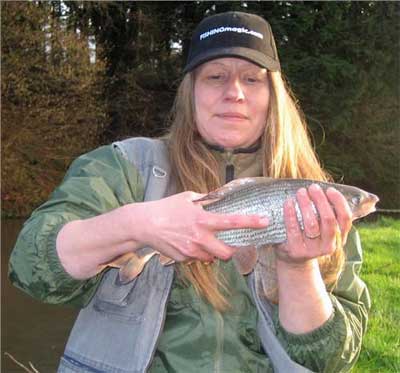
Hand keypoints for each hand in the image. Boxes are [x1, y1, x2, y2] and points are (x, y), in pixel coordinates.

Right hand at [135, 191, 267, 262]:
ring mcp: (191, 251)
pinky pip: (197, 259)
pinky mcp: (183, 259)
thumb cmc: (166, 207)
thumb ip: (206, 199)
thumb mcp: (187, 197)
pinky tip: (188, 243)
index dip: (251, 222)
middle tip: (228, 243)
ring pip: (212, 258)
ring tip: (204, 242)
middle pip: (227, 253)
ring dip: (213, 252)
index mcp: (203, 220)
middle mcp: (200, 238)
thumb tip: (219, 197)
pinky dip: (198, 254)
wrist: (144, 224)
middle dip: (231, 250)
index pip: (232, 222)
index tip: (265, 221)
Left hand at [276, 184, 351, 265]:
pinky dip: (290, 214)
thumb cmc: (309, 237)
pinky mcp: (296, 250)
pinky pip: (293, 229)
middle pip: (328, 220)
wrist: (294, 261)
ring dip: (306, 205)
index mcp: (339, 238)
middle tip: (313, 187)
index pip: (345, 219)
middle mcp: (328, 246)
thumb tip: (326, 189)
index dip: (339, 203)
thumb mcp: (322, 229)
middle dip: (321, 201)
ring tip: (301, 192)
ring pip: (311, 225)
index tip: (330, 190)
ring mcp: (312, 250)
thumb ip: (326, 214)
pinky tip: (288, 202)